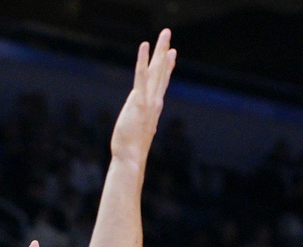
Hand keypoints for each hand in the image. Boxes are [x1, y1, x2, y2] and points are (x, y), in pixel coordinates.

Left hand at [110, 28, 176, 165]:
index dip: (167, 67)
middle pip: (161, 71)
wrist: (131, 157)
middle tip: (168, 34)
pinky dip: (143, 60)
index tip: (172, 53)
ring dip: (160, 50)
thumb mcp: (138, 131)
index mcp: (154, 107)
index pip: (161, 83)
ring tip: (164, 33)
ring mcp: (148, 100)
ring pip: (156, 70)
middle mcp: (155, 101)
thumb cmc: (131, 149)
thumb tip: (143, 122)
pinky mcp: (139, 101)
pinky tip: (144, 47)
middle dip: (165, 52)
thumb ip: (141, 122)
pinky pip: (141, 76)